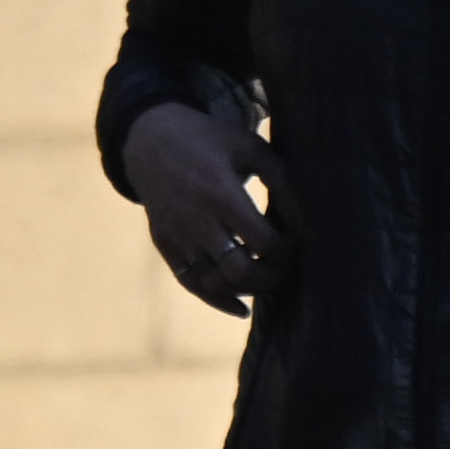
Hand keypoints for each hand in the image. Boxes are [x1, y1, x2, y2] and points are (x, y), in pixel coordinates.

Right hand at [123, 102, 296, 317]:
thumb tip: (300, 211)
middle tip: (286, 269)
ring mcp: (178, 236)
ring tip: (265, 278)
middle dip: (270, 277)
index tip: (296, 244)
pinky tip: (241, 307)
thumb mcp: (246, 144)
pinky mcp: (165, 245)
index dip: (287, 251)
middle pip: (240, 270)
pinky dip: (218, 300)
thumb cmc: (206, 140)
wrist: (149, 140)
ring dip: (247, 287)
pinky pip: (191, 283)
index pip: (263, 241)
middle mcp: (197, 221)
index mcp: (221, 193)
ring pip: (216, 282)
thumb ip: (277, 174)